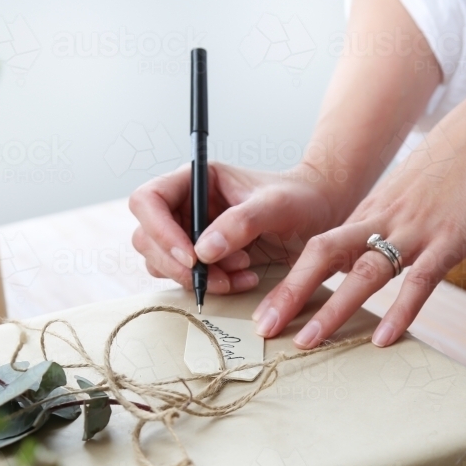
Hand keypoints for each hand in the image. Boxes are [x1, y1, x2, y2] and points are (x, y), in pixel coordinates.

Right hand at [129, 162, 348, 294]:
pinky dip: (212, 285)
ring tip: (240, 272)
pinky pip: (187, 278)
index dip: (159, 230)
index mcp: (194, 179)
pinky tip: (243, 278)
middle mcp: (184, 205)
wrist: (318, 215)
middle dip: (180, 265)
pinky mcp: (201, 257)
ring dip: (197, 278)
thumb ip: (240, 223)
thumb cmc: (298, 198)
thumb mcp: (275, 205)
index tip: (192, 256)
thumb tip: (202, 252)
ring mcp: (188, 232)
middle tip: (219, 277)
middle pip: (148, 238)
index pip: (148, 200)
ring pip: (162, 263)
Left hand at [253, 110, 465, 348]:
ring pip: (363, 273)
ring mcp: (415, 230)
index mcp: (371, 211)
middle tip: (265, 326)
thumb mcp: (408, 190)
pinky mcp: (449, 240)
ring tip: (307, 341)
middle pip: (322, 256)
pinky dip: (399, 312)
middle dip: (290, 293)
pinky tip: (383, 339)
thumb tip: (369, 253)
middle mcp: (383, 219)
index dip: (290, 279)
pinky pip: (419, 282)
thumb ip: (386, 222)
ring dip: (332, 309)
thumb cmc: (457, 159)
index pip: (318, 248)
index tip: (270, 309)